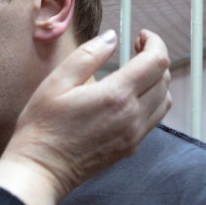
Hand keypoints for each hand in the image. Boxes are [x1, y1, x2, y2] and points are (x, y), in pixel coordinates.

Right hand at [0, 29, 170, 204]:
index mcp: (116, 95)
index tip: (141, 35)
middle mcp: (132, 115)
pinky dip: (152, 101)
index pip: (156, 61)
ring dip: (158, 80)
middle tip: (137, 49)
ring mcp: (134, 134)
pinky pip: (154, 119)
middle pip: (165, 79)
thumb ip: (88, 55)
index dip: (154, 42)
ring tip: (138, 72)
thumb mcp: (57, 82)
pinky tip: (131, 97)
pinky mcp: (130, 148)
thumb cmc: (42, 126)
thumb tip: (112, 37)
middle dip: (156, 58)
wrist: (40, 169)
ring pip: (165, 100)